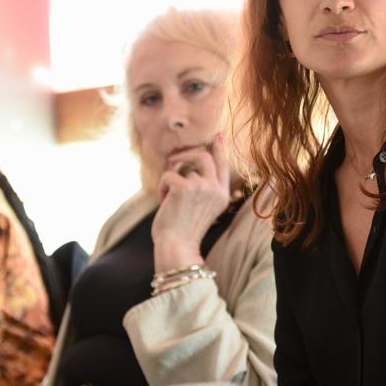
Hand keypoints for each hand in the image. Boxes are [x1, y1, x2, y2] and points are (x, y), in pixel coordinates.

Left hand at [152, 134, 230, 271]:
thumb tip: (189, 164)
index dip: (219, 149)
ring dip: (171, 177)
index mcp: (222, 195)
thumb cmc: (185, 231)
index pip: (223, 165)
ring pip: (182, 166)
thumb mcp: (202, 208)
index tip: (217, 137)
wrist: (177, 248)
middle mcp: (215, 189)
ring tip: (168, 197)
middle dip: (186, 155)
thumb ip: (203, 187)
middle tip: (173, 160)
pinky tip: (164, 202)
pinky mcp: (184, 187)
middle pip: (204, 156)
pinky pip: (168, 175)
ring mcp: (201, 186)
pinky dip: (162, 187)